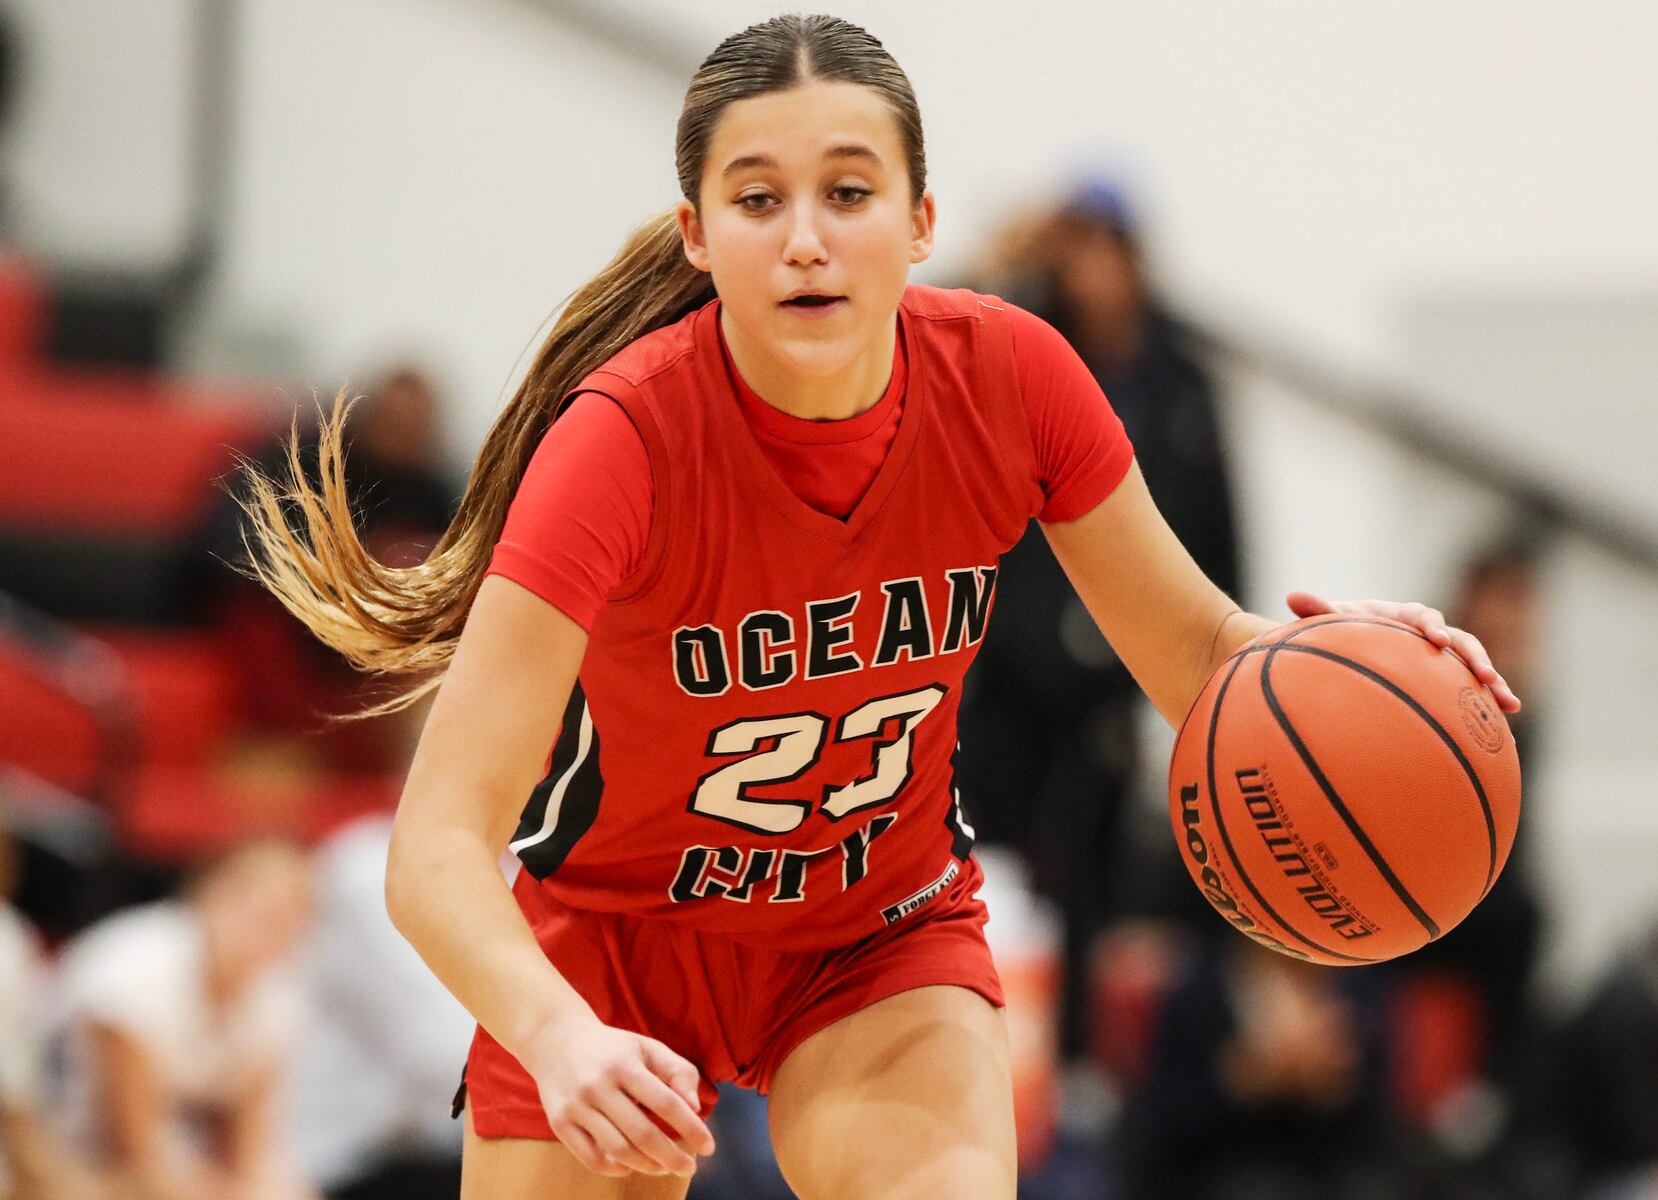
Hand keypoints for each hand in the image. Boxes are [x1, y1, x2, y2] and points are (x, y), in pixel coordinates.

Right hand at [521, 1015, 715, 1177]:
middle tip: (689, 1167)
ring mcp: (576, 1106)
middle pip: (643, 1134)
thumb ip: (678, 1071)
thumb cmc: (612, 1048)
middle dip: (672, 1157)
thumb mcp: (647, 1048)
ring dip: (648, 1166)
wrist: (554, 1039)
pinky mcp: (559, 1123)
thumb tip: (695, 1107)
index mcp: (625, 1064)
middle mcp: (598, 1086)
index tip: (709, 1147)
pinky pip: (591, 1159)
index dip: (692, 1128)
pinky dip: (616, 1168)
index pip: (667, 1103)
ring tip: (664, 1167)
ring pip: (619, 1151)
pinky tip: (631, 1165)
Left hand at [1286, 591, 1520, 712]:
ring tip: (1510, 708)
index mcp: (1404, 616)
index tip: (1436, 638)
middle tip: (1487, 677)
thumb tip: (1292, 596)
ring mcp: (1442, 662)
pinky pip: (1469, 700)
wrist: (1350, 645)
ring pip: (1473, 672)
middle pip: (1462, 643)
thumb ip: (1317, 611)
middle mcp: (1430, 636)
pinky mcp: (1445, 685)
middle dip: (1476, 659)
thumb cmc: (1339, 630)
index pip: (1424, 616)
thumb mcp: (1328, 622)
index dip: (1432, 626)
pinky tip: (1505, 744)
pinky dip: (1486, 717)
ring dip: (1493, 687)